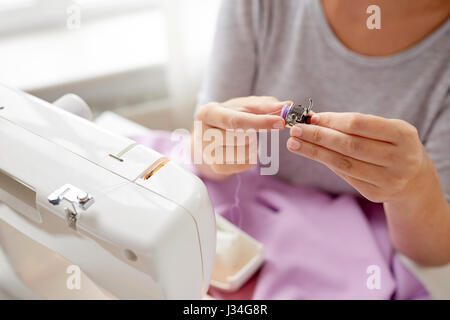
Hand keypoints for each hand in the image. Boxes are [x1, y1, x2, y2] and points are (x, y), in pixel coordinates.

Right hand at [192, 96, 287, 177]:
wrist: (210, 134)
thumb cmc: (230, 116)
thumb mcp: (245, 106)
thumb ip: (265, 105)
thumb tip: (286, 105)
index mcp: (208, 113)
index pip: (236, 120)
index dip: (260, 122)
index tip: (280, 122)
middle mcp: (203, 133)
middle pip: (240, 137)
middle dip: (255, 133)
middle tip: (260, 129)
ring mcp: (208, 153)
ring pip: (243, 152)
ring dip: (253, 145)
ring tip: (245, 138)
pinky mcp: (216, 167)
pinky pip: (244, 164)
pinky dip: (250, 157)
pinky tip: (243, 149)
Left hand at [287, 112, 427, 202]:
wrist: (414, 178)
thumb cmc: (392, 145)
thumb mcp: (385, 128)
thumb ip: (355, 124)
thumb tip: (314, 120)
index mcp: (403, 135)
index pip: (360, 124)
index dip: (333, 121)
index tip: (311, 118)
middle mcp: (399, 159)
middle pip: (349, 145)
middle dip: (318, 136)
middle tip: (295, 129)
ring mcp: (388, 179)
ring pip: (343, 163)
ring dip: (314, 152)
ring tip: (294, 143)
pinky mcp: (375, 193)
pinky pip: (345, 175)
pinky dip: (326, 162)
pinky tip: (311, 153)